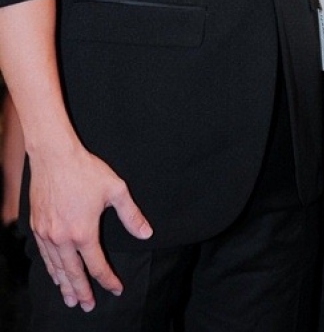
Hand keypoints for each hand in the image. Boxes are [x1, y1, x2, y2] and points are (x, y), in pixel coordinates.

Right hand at [29, 143, 151, 310]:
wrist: (54, 156)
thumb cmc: (86, 171)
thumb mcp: (116, 190)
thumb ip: (131, 215)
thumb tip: (146, 233)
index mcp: (84, 232)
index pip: (97, 265)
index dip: (108, 279)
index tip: (116, 288)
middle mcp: (63, 238)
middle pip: (74, 273)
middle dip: (82, 291)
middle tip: (87, 306)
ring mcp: (47, 234)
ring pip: (57, 268)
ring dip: (65, 285)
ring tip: (71, 299)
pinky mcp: (37, 227)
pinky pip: (44, 256)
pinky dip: (51, 269)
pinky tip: (56, 274)